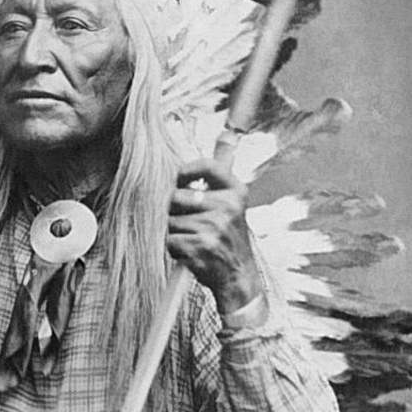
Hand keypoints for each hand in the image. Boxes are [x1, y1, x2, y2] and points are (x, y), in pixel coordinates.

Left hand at [167, 158, 262, 313]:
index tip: (180, 178)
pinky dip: (175, 250)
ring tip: (196, 242)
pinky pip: (171, 241)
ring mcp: (214, 227)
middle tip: (192, 225)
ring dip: (176, 234)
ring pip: (171, 222)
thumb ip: (221, 179)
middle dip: (176, 213)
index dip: (187, 170)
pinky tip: (192, 254)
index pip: (208, 166)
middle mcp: (227, 207)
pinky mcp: (201, 246)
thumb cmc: (230, 240)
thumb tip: (228, 134)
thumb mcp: (233, 206)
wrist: (239, 278)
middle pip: (177, 198)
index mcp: (236, 193)